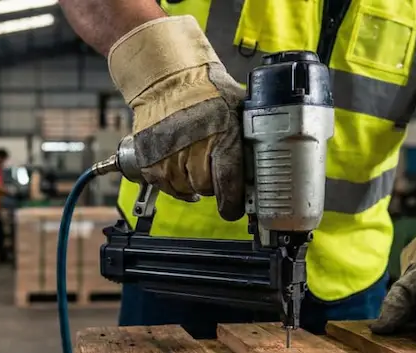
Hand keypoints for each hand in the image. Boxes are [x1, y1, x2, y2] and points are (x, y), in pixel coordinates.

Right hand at [108, 16, 245, 220]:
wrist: (168, 82)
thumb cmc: (206, 92)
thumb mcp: (238, 109)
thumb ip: (248, 138)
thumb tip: (265, 165)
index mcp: (222, 136)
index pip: (228, 184)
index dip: (233, 203)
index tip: (235, 208)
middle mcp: (194, 149)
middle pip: (207, 188)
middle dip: (213, 182)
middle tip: (213, 165)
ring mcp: (169, 157)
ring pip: (187, 189)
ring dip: (193, 181)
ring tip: (194, 159)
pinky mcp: (150, 162)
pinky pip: (168, 187)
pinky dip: (175, 182)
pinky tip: (180, 167)